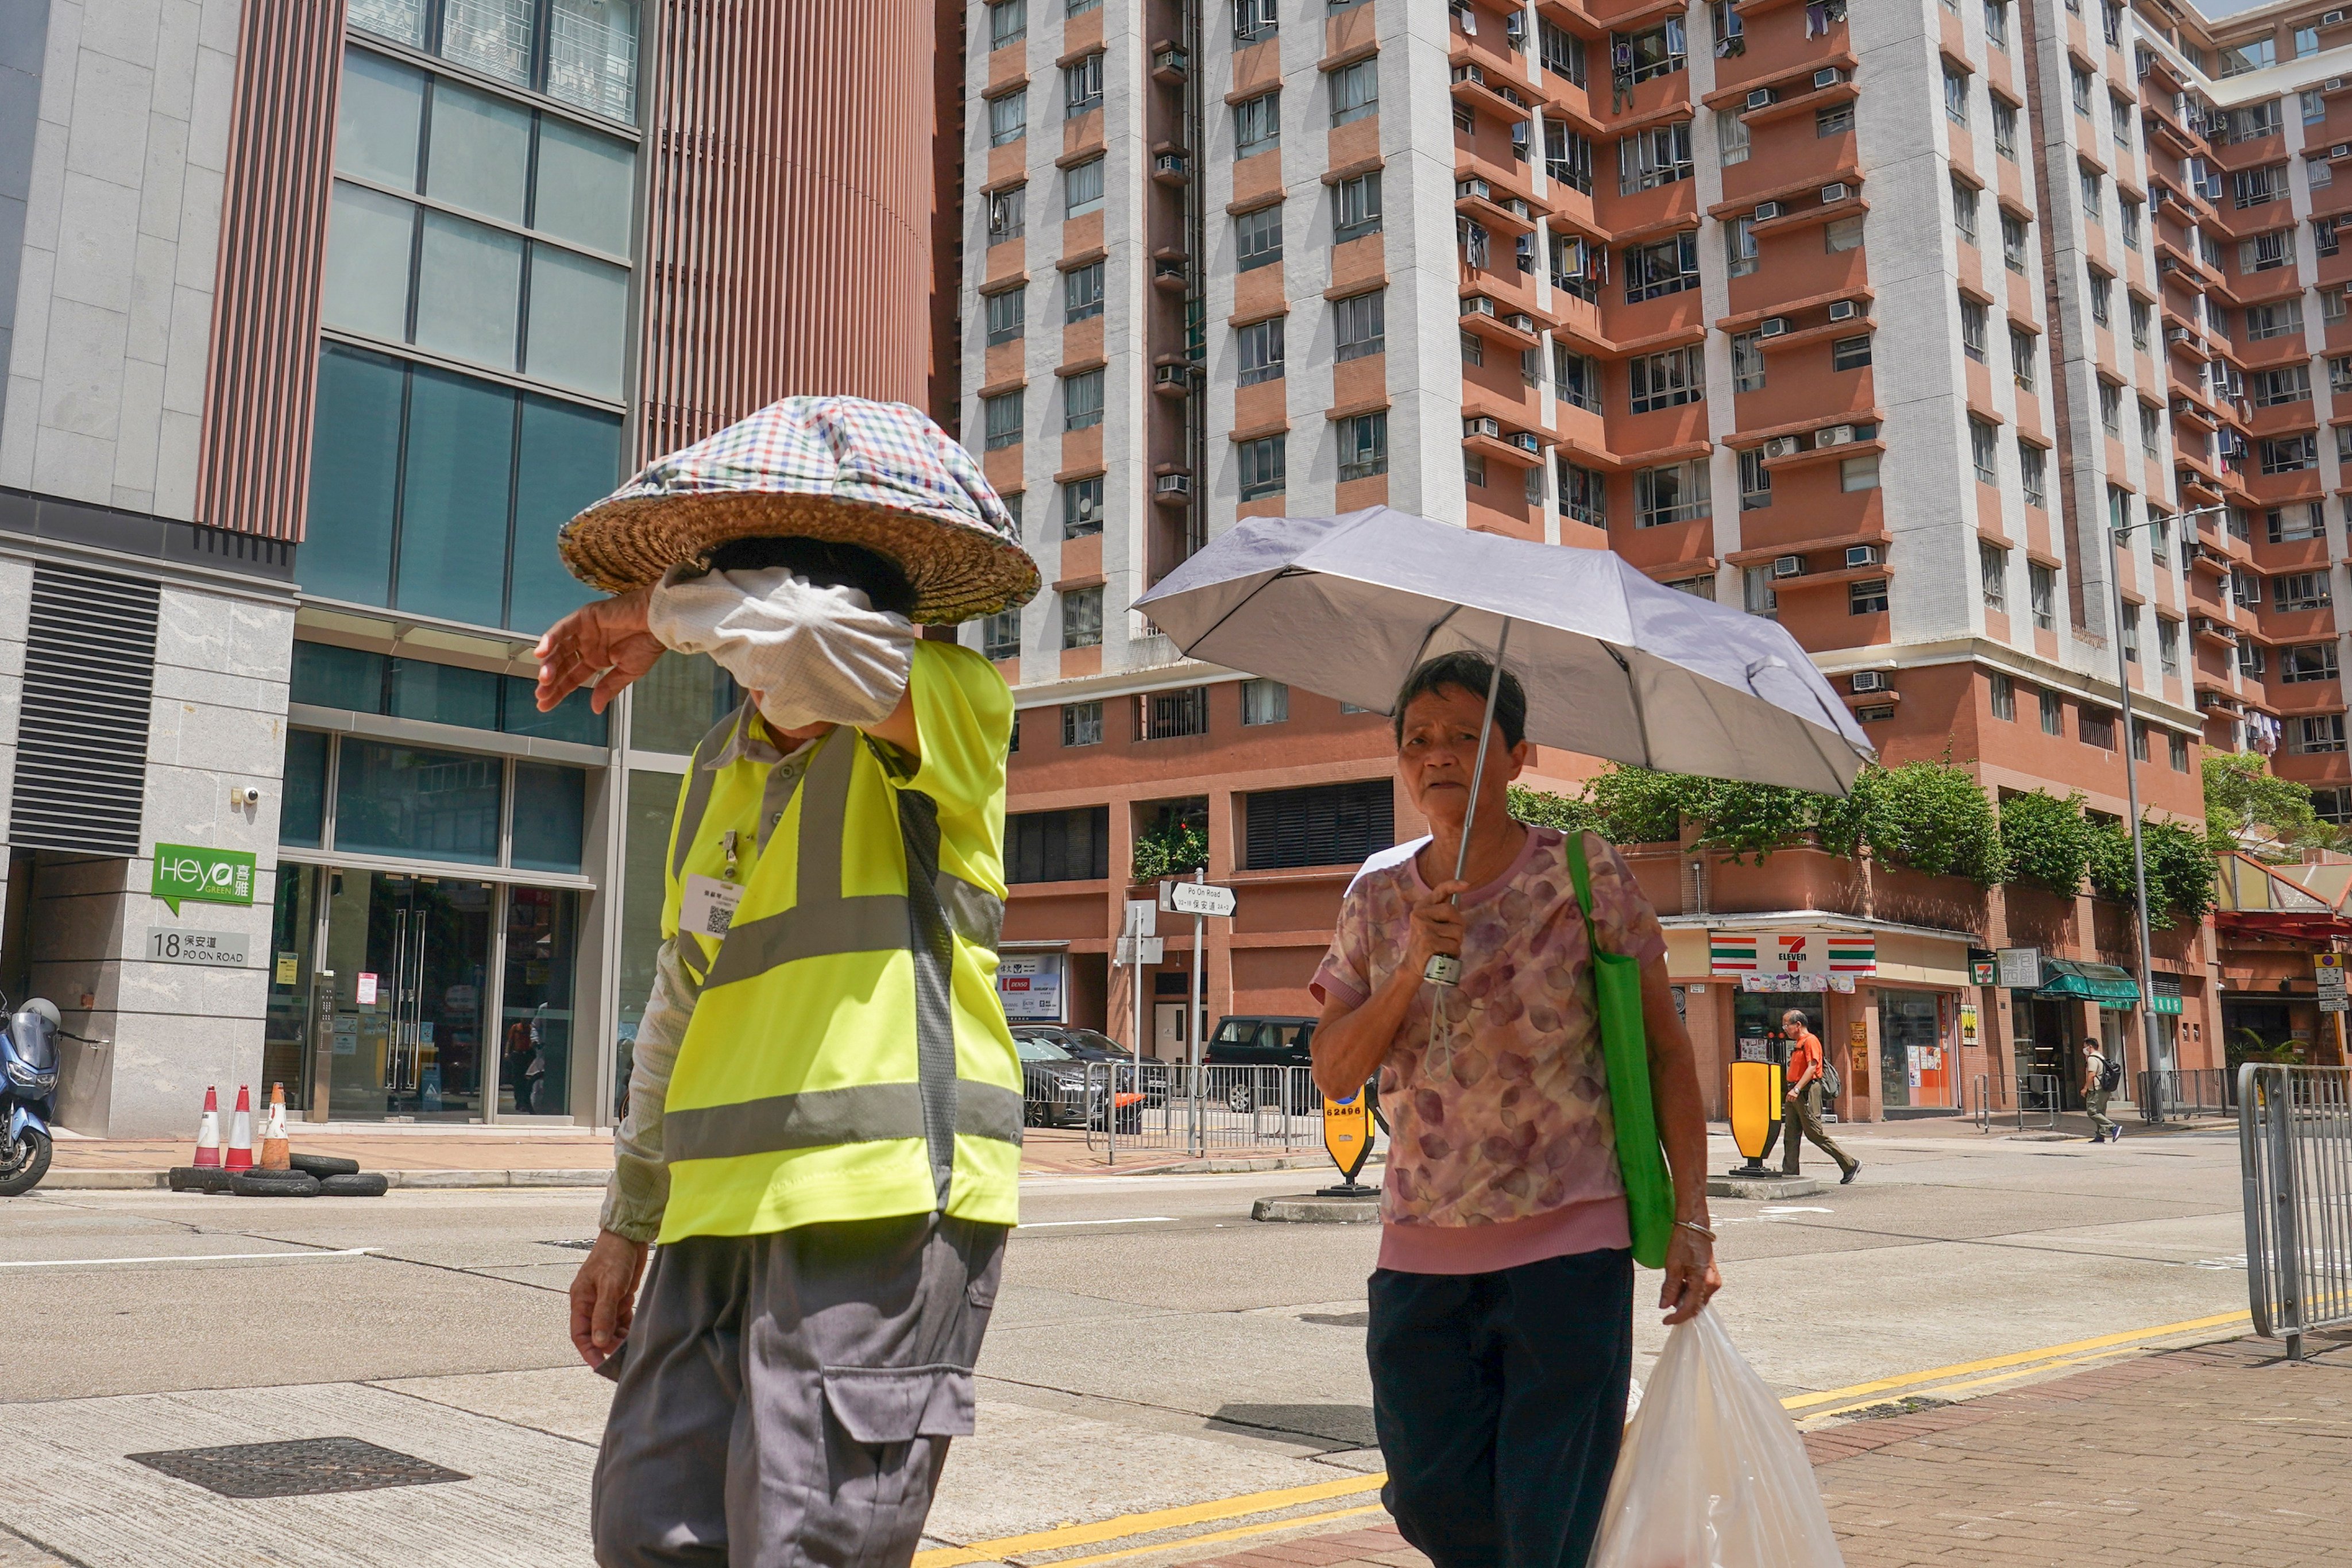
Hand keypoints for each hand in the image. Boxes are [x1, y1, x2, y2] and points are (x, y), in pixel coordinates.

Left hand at [535, 588, 663, 713]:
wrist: (659, 623)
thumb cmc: (649, 644)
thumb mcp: (627, 673)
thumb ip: (608, 688)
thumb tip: (595, 708)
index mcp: (597, 659)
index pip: (572, 677)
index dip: (559, 691)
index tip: (545, 705)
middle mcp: (587, 645)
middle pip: (561, 664)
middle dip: (550, 680)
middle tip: (542, 695)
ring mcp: (584, 631)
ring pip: (559, 648)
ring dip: (549, 663)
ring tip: (544, 679)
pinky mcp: (584, 617)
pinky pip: (563, 628)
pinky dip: (550, 639)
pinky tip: (542, 653)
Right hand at [569, 1228, 649, 1366]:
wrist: (629, 1235)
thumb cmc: (614, 1256)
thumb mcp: (609, 1285)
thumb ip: (603, 1314)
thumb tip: (598, 1342)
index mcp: (581, 1300)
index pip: (580, 1333)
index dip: (588, 1351)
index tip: (599, 1366)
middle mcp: (591, 1303)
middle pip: (596, 1333)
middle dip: (607, 1347)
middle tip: (622, 1359)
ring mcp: (606, 1301)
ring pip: (610, 1328)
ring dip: (619, 1339)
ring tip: (631, 1348)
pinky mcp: (621, 1298)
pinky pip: (621, 1320)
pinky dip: (627, 1328)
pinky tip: (636, 1335)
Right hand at [1404, 879, 1467, 978]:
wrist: (1413, 964)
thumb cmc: (1428, 942)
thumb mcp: (1433, 923)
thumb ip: (1444, 911)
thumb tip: (1461, 893)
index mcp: (1422, 906)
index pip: (1440, 890)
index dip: (1453, 885)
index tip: (1467, 885)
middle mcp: (1420, 914)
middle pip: (1452, 911)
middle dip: (1458, 926)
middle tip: (1450, 937)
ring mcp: (1423, 928)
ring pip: (1456, 931)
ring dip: (1455, 943)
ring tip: (1444, 947)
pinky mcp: (1427, 942)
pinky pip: (1453, 945)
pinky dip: (1453, 953)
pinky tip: (1443, 955)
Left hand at [1659, 1224, 1720, 1325]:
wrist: (1695, 1226)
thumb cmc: (1683, 1242)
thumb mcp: (1672, 1266)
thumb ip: (1670, 1288)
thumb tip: (1664, 1307)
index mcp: (1704, 1282)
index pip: (1690, 1308)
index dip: (1677, 1317)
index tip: (1665, 1320)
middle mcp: (1713, 1284)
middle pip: (1696, 1306)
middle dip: (1680, 1308)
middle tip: (1666, 1299)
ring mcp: (1714, 1281)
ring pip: (1697, 1299)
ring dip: (1683, 1299)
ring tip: (1672, 1285)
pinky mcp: (1711, 1277)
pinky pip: (1699, 1291)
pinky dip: (1688, 1292)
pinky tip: (1679, 1283)